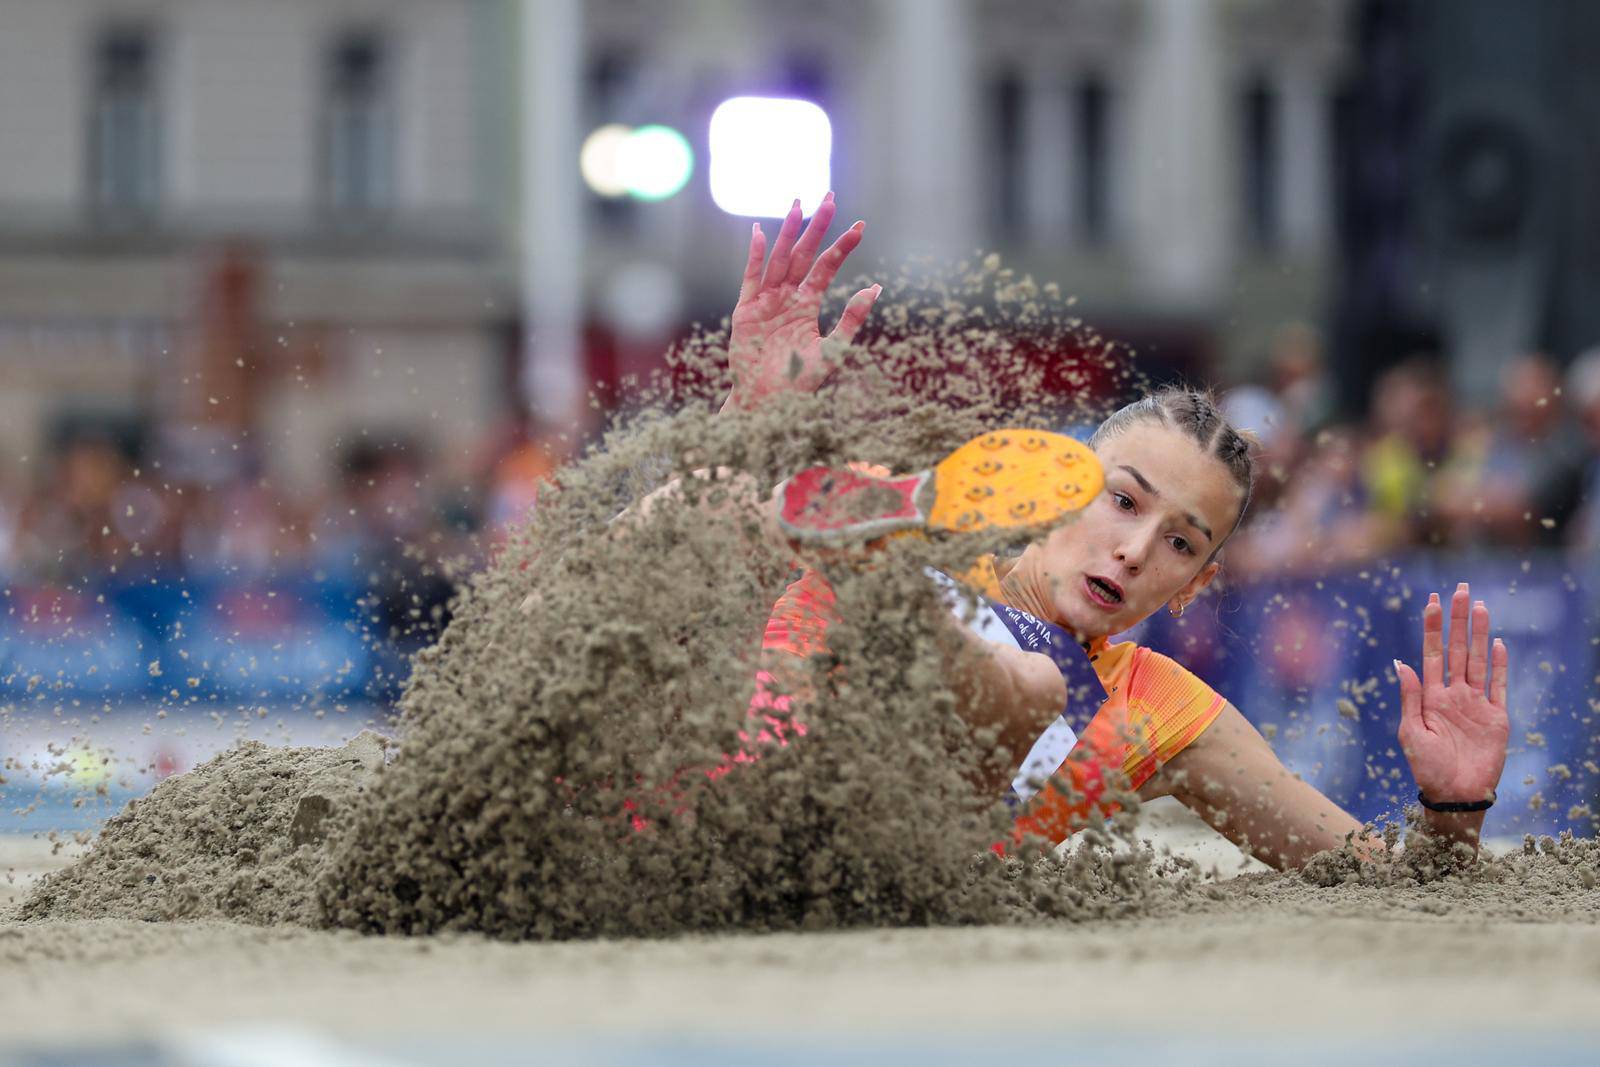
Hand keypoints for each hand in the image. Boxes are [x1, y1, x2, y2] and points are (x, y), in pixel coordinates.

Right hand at [724, 194, 879, 411]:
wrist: (768, 403)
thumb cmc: (799, 382)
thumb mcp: (833, 350)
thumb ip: (852, 318)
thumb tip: (876, 288)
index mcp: (807, 305)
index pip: (826, 268)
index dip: (842, 247)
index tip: (860, 226)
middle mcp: (786, 298)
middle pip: (803, 254)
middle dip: (816, 227)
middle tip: (830, 197)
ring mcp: (765, 302)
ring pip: (779, 259)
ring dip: (788, 232)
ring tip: (799, 205)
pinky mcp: (745, 311)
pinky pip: (751, 278)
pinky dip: (757, 256)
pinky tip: (762, 233)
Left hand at [1394, 583, 1509, 805]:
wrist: (1454, 795)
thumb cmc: (1426, 768)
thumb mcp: (1410, 732)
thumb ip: (1410, 697)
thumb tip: (1401, 663)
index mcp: (1430, 696)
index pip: (1432, 653)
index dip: (1433, 627)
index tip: (1431, 601)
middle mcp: (1453, 694)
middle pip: (1457, 648)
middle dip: (1457, 619)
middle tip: (1459, 589)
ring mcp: (1475, 704)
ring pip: (1478, 660)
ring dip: (1478, 633)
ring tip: (1478, 605)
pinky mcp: (1496, 718)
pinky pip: (1498, 686)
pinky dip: (1500, 665)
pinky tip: (1498, 642)